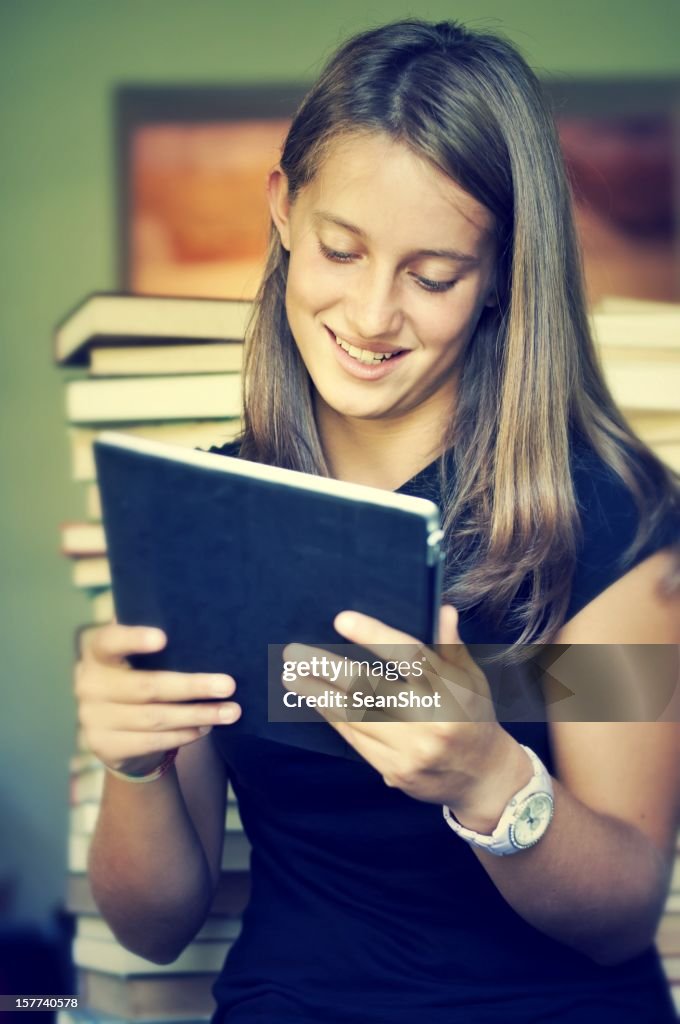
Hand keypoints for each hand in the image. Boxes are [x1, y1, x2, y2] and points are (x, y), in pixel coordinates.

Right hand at [75, 622, 240, 776]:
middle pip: (146, 686)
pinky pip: (151, 741)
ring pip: (154, 718)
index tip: (163, 638)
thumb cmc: (137, 678)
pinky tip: (206, 728)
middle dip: (192, 686)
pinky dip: (183, 735)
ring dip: (198, 715)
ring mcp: (92, 719)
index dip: (133, 639)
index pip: (110, 641)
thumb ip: (154, 636)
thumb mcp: (137, 656)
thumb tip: (191, 614)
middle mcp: (87, 684)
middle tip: (228, 685)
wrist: (115, 730)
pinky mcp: (105, 747)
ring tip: (230, 711)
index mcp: (95, 652)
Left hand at [282, 605, 522, 816]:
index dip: (374, 636)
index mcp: (451, 691)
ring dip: (319, 695)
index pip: (409, 656)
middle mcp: (431, 722)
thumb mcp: (470, 677)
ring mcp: (412, 751)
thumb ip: (451, 644)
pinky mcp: (396, 771)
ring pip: (356, 718)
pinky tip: (316, 701)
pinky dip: (333, 719)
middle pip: (370, 690)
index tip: (342, 620)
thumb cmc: (473, 716)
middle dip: (327, 670)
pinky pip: (356, 741)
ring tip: (292, 676)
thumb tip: (441, 608)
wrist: (483, 777)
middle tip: (296, 653)